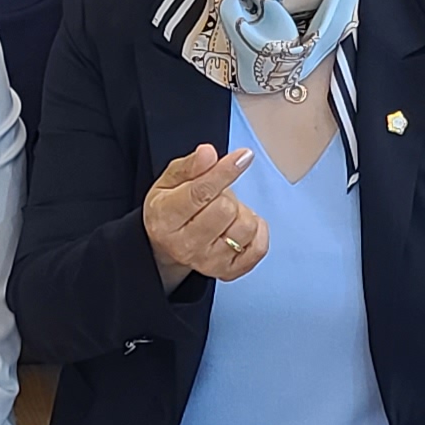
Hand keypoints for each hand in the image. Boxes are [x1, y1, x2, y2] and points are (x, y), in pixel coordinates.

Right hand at [142, 142, 264, 287]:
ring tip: (225, 212)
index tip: (244, 156)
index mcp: (165, 218)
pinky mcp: (227, 272)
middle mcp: (184, 246)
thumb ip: (191, 165)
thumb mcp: (171, 180)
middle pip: (225, 209)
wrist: (166, 243)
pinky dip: (258, 231)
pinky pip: (259, 248)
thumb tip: (208, 153)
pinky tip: (241, 225)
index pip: (200, 193)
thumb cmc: (171, 205)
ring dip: (241, 212)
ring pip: (245, 227)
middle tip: (215, 196)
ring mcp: (207, 262)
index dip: (224, 171)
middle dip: (226, 194)